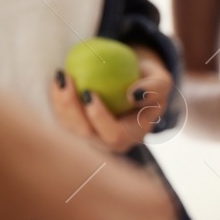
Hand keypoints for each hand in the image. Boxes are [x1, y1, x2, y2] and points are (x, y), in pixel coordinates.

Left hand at [50, 46, 172, 152]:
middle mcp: (107, 143)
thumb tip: (132, 94)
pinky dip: (56, 99)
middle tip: (66, 79)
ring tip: (60, 76)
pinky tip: (57, 78)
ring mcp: (90, 137)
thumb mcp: (162, 82)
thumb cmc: (149, 84)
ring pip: (68, 127)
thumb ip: (154, 89)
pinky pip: (62, 117)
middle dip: (70, 109)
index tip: (89, 92)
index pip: (113, 136)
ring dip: (59, 103)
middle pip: (84, 134)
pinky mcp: (76, 127)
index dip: (99, 118)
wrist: (134, 85)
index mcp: (130, 137)